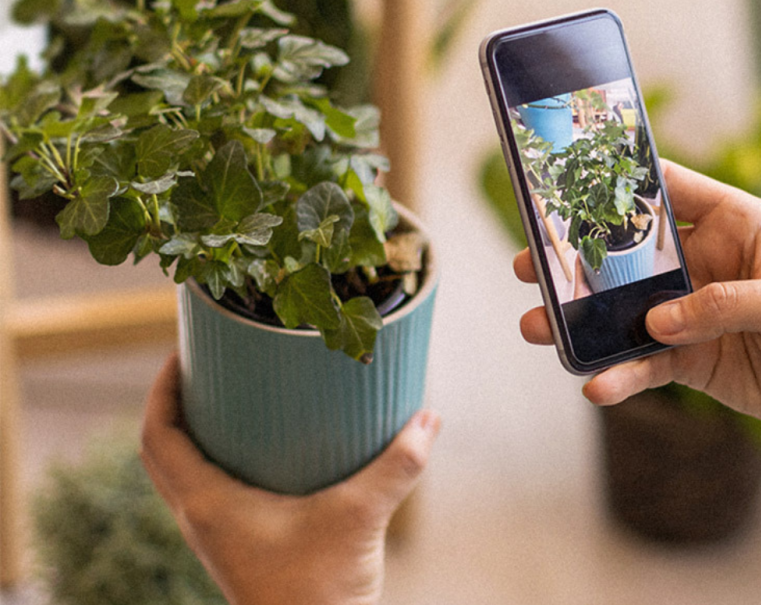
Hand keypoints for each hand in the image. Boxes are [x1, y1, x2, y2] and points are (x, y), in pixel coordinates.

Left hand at [140, 354, 439, 604]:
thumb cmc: (321, 592)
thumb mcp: (361, 517)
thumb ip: (397, 465)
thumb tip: (429, 419)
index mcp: (208, 504)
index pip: (159, 437)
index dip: (161, 391)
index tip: (181, 353)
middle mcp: (200, 518)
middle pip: (162, 452)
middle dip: (174, 405)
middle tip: (204, 368)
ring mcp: (216, 536)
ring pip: (181, 474)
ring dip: (192, 434)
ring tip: (227, 399)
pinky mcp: (237, 546)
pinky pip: (209, 491)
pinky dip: (218, 461)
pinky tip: (263, 449)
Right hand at [515, 161, 760, 469]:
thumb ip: (729, 303)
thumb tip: (659, 320)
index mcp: (736, 225)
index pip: (671, 188)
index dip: (622, 180)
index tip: (568, 178)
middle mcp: (705, 262)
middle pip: (630, 250)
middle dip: (579, 254)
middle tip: (530, 261)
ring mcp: (691, 312)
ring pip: (623, 309)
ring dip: (580, 318)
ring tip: (535, 326)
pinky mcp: (689, 358)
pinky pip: (643, 363)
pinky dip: (618, 374)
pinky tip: (593, 385)